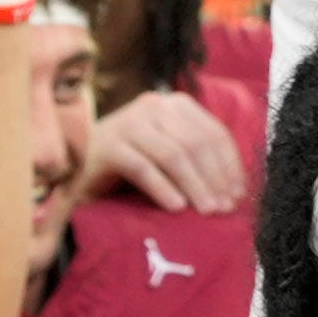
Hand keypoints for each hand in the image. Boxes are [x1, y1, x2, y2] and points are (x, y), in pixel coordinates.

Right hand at [84, 83, 246, 215]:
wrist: (79, 168)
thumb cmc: (132, 165)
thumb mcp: (170, 157)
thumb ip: (198, 161)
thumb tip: (235, 191)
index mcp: (174, 105)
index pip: (213, 132)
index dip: (229, 166)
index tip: (238, 196)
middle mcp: (153, 106)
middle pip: (195, 143)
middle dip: (214, 178)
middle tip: (224, 209)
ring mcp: (128, 122)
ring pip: (173, 154)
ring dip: (194, 185)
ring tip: (206, 211)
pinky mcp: (108, 145)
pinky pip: (143, 168)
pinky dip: (162, 189)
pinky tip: (176, 208)